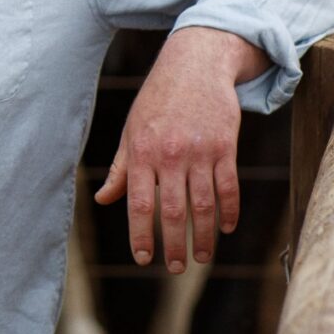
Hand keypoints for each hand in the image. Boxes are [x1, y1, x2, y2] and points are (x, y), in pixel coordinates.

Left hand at [93, 26, 262, 272]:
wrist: (195, 64)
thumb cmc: (158, 100)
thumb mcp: (132, 130)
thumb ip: (121, 169)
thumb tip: (103, 199)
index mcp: (142, 153)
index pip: (139, 204)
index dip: (141, 235)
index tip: (144, 258)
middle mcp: (170, 155)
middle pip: (174, 212)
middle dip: (174, 245)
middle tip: (175, 269)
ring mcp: (200, 151)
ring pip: (204, 205)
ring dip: (204, 236)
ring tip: (201, 257)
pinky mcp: (225, 147)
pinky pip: (229, 187)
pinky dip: (229, 211)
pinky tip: (226, 228)